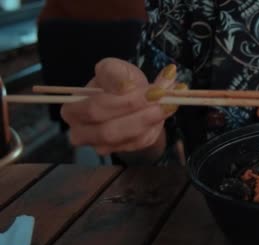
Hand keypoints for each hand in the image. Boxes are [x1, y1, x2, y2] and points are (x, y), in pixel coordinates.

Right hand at [61, 58, 185, 155]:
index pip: (95, 109)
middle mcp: (84, 134)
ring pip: (130, 137)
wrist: (132, 95)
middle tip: (162, 96)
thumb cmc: (117, 81)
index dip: (123, 101)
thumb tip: (124, 85)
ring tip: (170, 99)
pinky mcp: (127, 148)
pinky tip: (168, 107)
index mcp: (73, 110)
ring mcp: (105, 145)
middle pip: (111, 129)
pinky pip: (143, 141)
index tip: (149, 89)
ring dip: (153, 118)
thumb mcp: (112, 68)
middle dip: (139, 112)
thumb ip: (113, 73)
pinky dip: (158, 123)